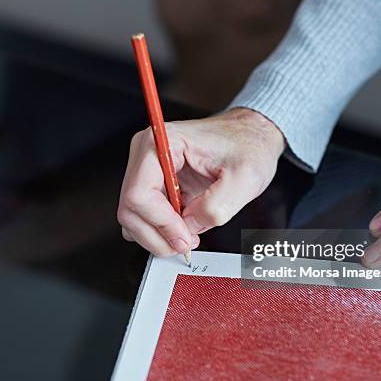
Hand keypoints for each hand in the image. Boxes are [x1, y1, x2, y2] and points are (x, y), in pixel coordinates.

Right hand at [118, 108, 285, 256]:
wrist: (250, 137)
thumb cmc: (246, 146)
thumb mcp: (246, 176)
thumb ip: (218, 204)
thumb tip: (191, 225)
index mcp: (163, 142)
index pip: (139, 193)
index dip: (161, 223)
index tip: (185, 237)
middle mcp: (148, 154)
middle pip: (130, 210)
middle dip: (158, 235)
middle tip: (187, 243)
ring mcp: (147, 170)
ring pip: (132, 218)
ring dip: (158, 236)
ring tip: (188, 235)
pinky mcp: (153, 184)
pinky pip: (143, 217)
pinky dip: (160, 231)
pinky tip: (183, 227)